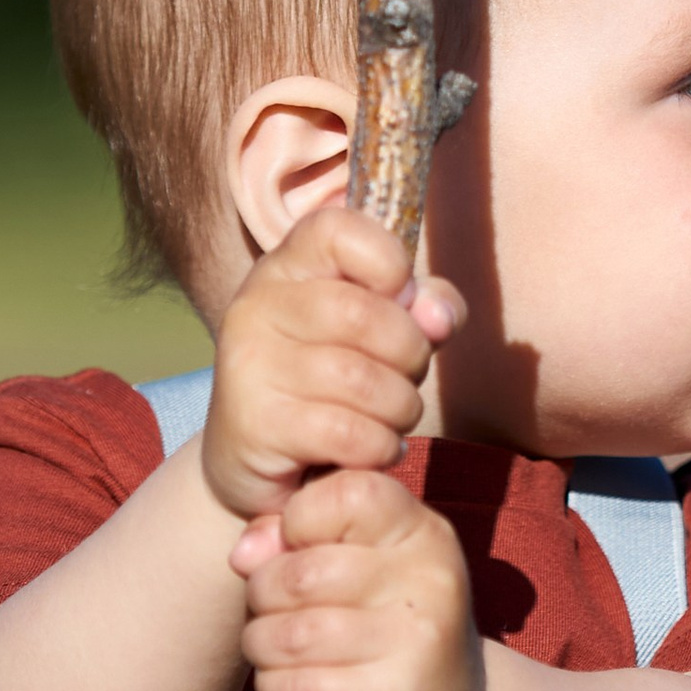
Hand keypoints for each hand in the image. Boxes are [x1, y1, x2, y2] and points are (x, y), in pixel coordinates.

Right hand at [201, 205, 462, 524]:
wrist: (255, 461)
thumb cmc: (332, 382)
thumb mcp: (383, 332)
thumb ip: (423, 309)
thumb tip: (440, 317)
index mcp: (289, 266)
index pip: (338, 229)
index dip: (388, 261)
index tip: (399, 299)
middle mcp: (259, 305)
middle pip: (365, 315)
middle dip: (411, 357)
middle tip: (404, 380)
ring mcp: (250, 364)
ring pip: (362, 380)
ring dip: (399, 410)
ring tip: (389, 420)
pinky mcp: (254, 425)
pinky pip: (349, 433)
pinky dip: (378, 447)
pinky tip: (371, 449)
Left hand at [232, 472, 484, 690]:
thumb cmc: (384, 620)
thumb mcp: (358, 562)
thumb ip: (296, 539)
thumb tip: (243, 554)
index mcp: (421, 530)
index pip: (347, 493)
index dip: (298, 519)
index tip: (298, 547)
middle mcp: (429, 576)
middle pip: (302, 574)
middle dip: (263, 595)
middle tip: (274, 610)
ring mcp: (418, 639)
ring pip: (290, 636)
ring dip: (262, 645)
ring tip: (276, 648)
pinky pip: (296, 687)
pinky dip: (275, 687)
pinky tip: (291, 684)